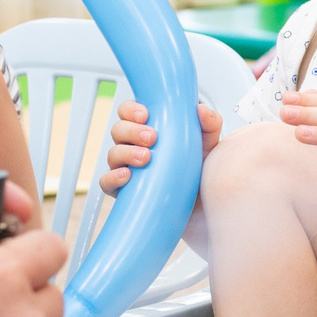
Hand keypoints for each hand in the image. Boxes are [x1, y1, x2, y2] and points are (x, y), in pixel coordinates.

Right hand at [100, 99, 220, 195]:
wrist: (202, 207)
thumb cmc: (199, 171)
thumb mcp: (208, 145)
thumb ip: (209, 124)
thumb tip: (201, 110)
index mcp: (149, 130)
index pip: (129, 112)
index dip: (131, 110)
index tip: (144, 115)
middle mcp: (134, 146)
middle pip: (118, 130)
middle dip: (132, 131)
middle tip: (151, 138)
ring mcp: (127, 168)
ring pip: (113, 154)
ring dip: (126, 152)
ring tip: (146, 158)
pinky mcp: (124, 191)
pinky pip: (107, 182)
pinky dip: (113, 177)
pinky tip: (127, 176)